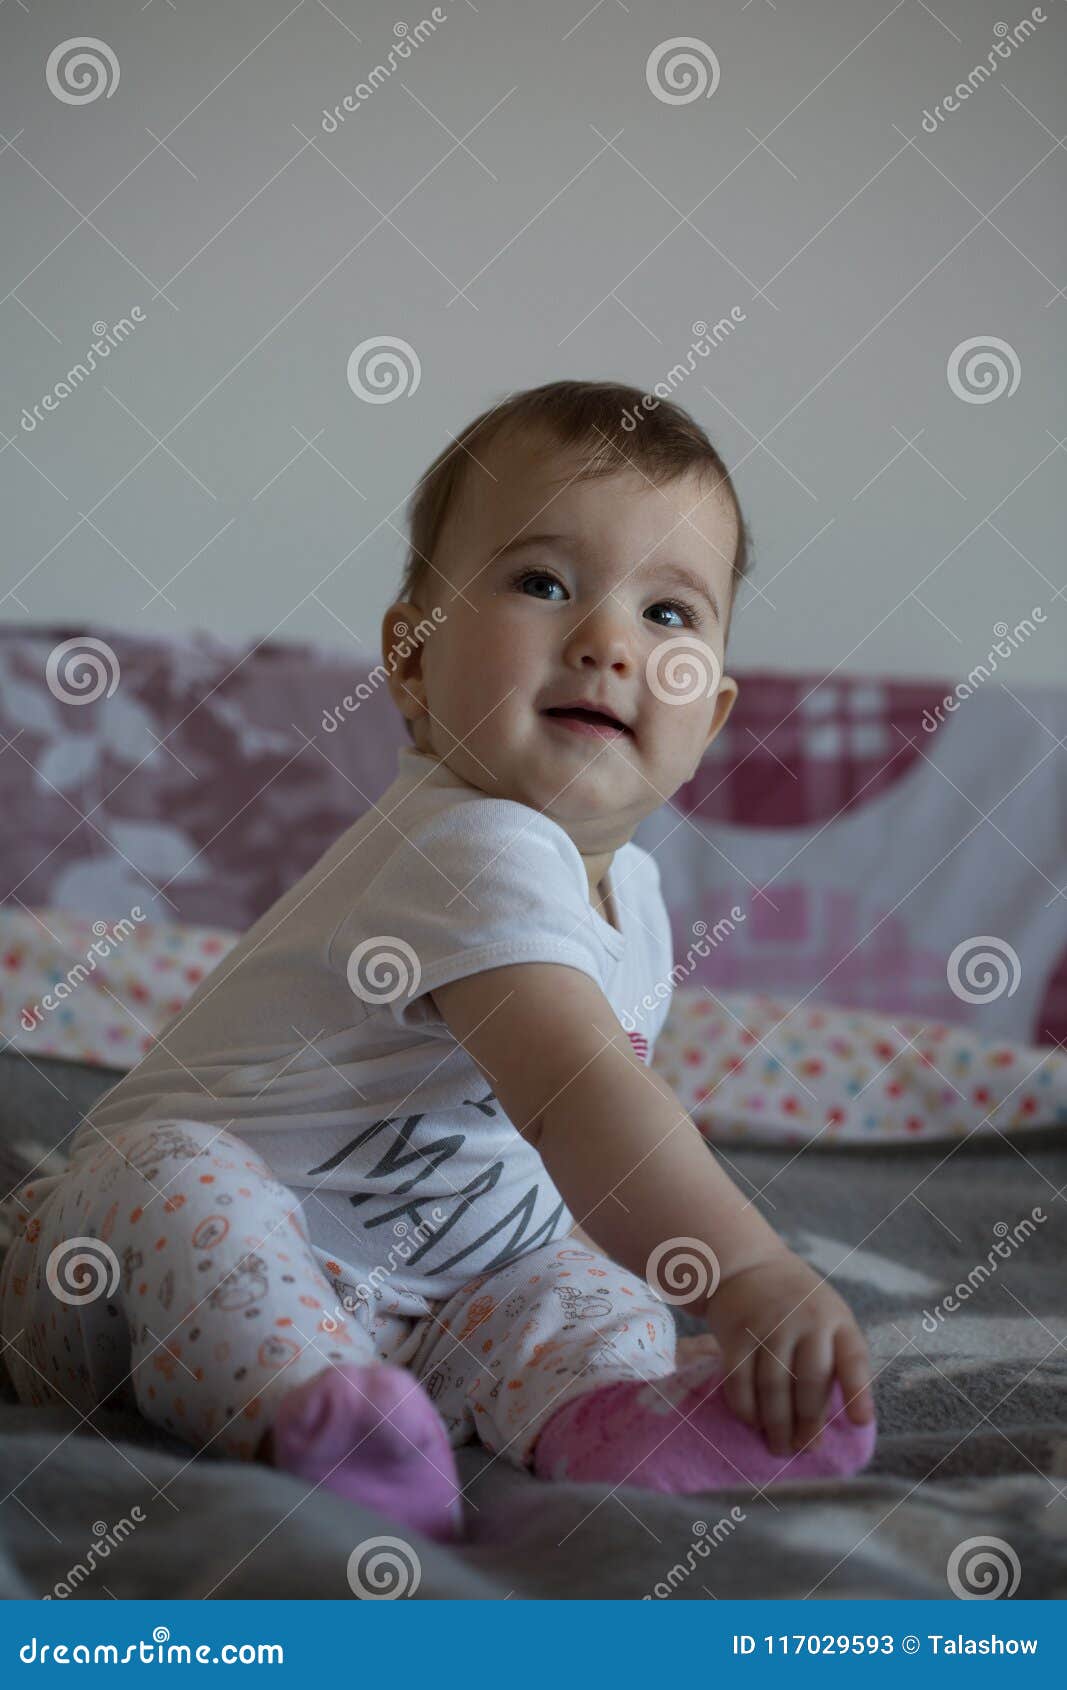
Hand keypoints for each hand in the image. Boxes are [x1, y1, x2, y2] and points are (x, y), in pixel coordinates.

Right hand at [702, 1250, 874, 1455]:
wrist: (746, 1266)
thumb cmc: (796, 1301)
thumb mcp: (828, 1313)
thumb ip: (836, 1353)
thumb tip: (844, 1416)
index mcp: (835, 1318)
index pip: (852, 1357)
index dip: (858, 1392)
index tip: (861, 1423)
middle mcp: (804, 1321)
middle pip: (809, 1383)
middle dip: (809, 1424)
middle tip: (806, 1448)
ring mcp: (767, 1327)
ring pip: (773, 1388)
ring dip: (777, 1425)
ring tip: (780, 1447)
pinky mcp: (736, 1335)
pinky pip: (740, 1381)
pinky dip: (746, 1408)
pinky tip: (753, 1422)